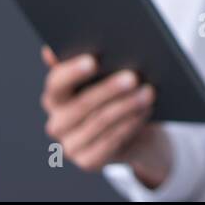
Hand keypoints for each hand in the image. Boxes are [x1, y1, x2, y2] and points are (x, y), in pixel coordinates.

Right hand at [39, 45, 170, 186]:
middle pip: (81, 105)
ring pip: (100, 122)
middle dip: (108, 89)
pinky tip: (145, 111)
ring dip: (126, 106)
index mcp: (56, 96)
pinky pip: (111, 141)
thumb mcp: (108, 74)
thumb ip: (96, 57)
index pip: (56, 83)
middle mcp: (57, 122)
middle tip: (132, 76)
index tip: (93, 60)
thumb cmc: (120, 94)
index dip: (72, 72)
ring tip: (148, 91)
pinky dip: (130, 124)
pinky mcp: (88, 161)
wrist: (138, 130)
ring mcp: (71, 145)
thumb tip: (72, 44)